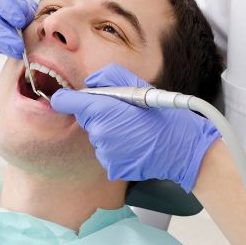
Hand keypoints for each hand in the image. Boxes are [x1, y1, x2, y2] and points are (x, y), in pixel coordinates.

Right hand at [0, 0, 37, 58]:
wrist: (9, 16)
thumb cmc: (15, 7)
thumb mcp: (23, 3)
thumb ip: (24, 9)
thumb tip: (24, 19)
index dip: (7, 7)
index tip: (20, 20)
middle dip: (3, 33)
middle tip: (18, 43)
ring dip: (1, 44)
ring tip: (16, 50)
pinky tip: (8, 50)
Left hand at [50, 64, 220, 192]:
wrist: (181, 148)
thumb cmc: (162, 115)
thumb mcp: (138, 85)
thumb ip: (109, 77)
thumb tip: (90, 83)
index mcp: (102, 109)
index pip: (67, 102)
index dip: (65, 99)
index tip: (64, 99)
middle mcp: (99, 132)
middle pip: (86, 120)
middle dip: (99, 115)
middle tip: (123, 113)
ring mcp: (105, 152)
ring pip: (97, 138)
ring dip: (109, 133)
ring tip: (134, 131)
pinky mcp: (112, 167)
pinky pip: (107, 154)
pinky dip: (117, 150)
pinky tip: (134, 145)